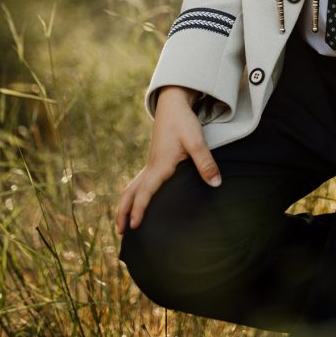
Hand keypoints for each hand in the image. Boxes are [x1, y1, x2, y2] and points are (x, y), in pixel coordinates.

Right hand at [116, 85, 220, 235]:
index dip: (138, 210)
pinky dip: (134, 194)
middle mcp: (151, 167)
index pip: (144, 193)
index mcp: (159, 166)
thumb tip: (216, 184)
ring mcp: (151, 163)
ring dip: (126, 203)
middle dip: (123, 212)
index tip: (133, 227)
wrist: (173, 104)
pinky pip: (140, 181)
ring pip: (133, 187)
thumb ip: (206, 163)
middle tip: (119, 232)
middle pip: (131, 193)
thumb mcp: (197, 142)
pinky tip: (141, 199)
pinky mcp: (155, 160)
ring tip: (124, 221)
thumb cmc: (184, 122)